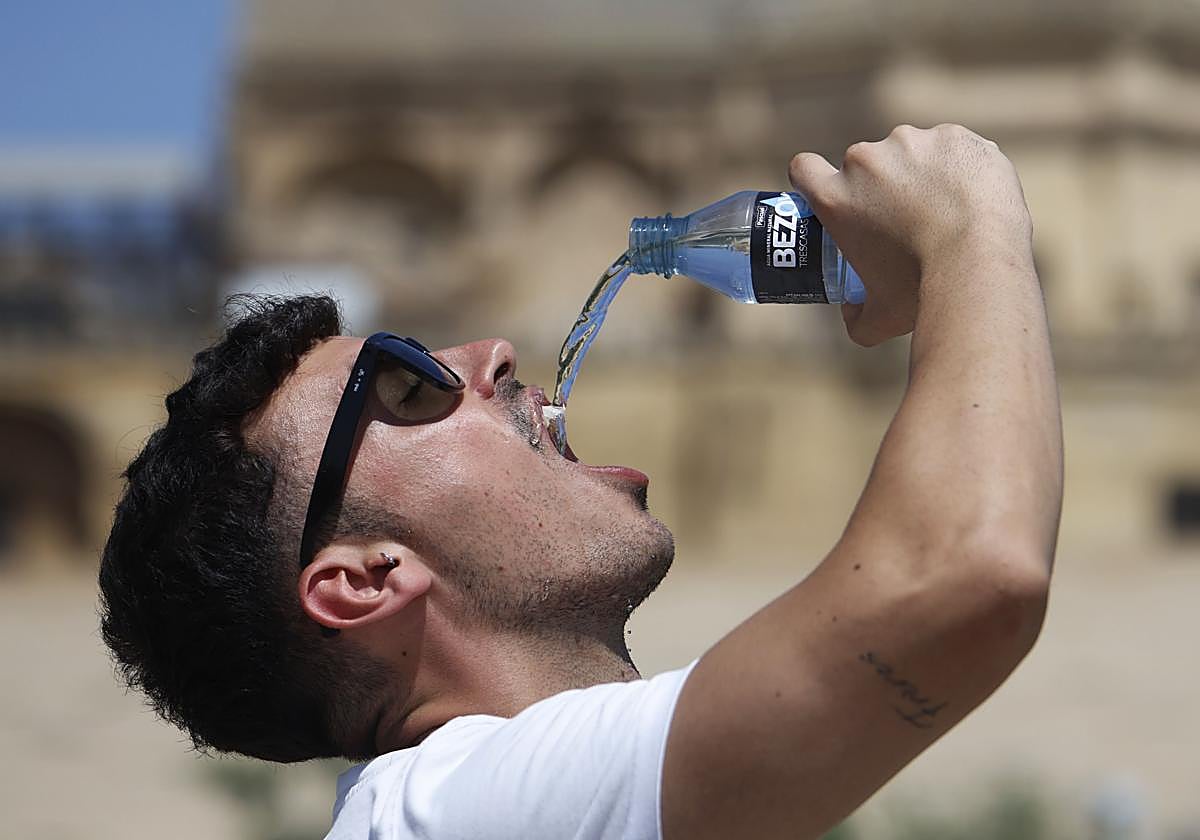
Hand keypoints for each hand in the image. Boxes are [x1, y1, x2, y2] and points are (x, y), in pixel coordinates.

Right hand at [789, 124, 1034, 345]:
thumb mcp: (881, 318)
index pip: (803, 168)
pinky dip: (958, 166)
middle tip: (905, 218)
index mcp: (836, 198)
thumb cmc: (924, 291)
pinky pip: (950, 147)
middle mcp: (865, 161)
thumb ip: (857, 320)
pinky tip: (973, 196)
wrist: (981, 263)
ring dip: (919, 171)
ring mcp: (910, 142)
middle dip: (879, 185)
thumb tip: (852, 311)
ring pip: (908, 152)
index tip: (834, 193)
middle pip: (862, 165)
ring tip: (947, 210)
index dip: (814, 179)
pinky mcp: (953, 136)